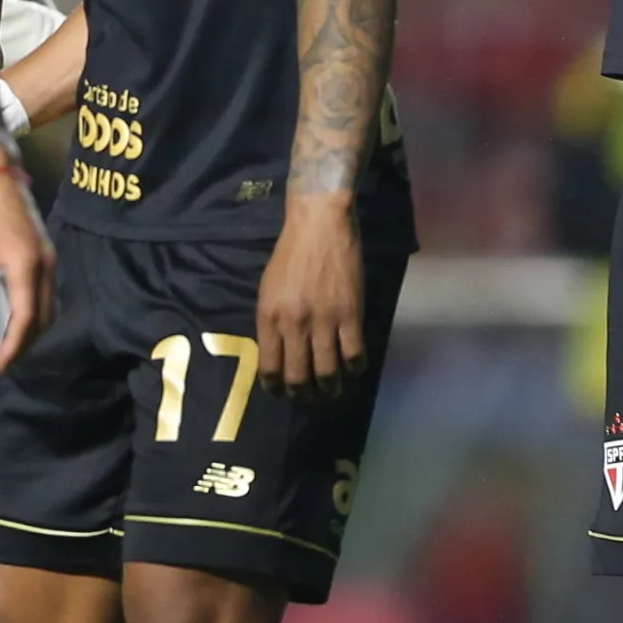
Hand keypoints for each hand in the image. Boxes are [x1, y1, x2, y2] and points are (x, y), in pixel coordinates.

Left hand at [0, 163, 50, 361]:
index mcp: (26, 265)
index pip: (26, 318)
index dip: (14, 345)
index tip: (0, 365)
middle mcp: (45, 263)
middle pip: (44, 316)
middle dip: (27, 343)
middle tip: (6, 361)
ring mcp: (49, 256)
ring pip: (50, 305)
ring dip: (34, 328)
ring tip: (13, 343)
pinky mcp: (46, 250)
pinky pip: (49, 291)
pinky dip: (38, 310)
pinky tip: (21, 314)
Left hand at [257, 194, 368, 395]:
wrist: (319, 224)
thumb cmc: (290, 253)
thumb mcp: (268, 289)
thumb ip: (271, 321)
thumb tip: (278, 351)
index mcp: (268, 318)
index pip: (269, 368)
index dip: (276, 388)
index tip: (282, 393)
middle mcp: (294, 325)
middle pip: (298, 377)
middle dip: (303, 395)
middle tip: (310, 398)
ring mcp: (323, 321)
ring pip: (327, 372)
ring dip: (330, 388)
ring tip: (333, 390)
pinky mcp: (350, 314)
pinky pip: (354, 354)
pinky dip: (354, 367)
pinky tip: (353, 367)